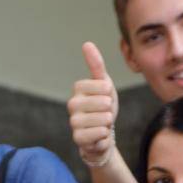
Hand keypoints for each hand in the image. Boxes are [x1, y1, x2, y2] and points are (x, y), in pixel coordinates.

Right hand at [67, 41, 118, 168]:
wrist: (103, 134)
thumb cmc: (103, 107)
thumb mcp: (105, 85)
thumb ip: (96, 65)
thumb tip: (87, 43)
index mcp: (79, 89)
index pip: (98, 84)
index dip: (107, 91)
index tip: (106, 95)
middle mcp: (72, 104)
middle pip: (101, 102)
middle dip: (109, 108)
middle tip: (106, 111)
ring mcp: (74, 122)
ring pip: (100, 119)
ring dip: (107, 121)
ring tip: (104, 123)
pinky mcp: (77, 138)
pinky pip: (96, 134)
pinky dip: (103, 134)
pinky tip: (101, 133)